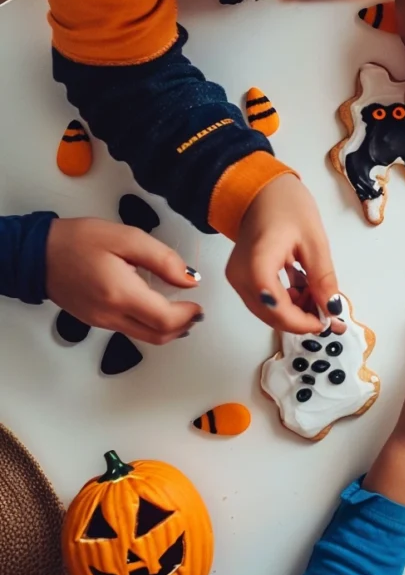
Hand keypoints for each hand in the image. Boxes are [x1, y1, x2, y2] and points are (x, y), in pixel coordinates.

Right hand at [46, 218, 201, 343]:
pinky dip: (150, 323)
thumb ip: (163, 260)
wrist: (37, 252)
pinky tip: (155, 305)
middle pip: (157, 336)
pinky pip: (130, 329)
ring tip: (180, 308)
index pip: (165, 320)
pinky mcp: (96, 320)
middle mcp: (110, 315)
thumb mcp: (127, 238)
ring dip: (167, 327)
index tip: (198, 303)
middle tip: (194, 310)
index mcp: (120, 294)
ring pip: (145, 336)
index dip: (188, 315)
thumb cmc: (78, 241)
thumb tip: (189, 279)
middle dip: (183, 326)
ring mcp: (101, 321)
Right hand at [227, 175, 344, 334]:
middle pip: (271, 315)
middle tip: (331, 314)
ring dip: (296, 311)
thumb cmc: (288, 206)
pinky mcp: (242, 277)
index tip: (328, 321)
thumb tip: (333, 311)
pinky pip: (264, 300)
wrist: (263, 190)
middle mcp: (240, 277)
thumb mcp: (315, 242)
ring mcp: (238, 278)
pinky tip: (307, 289)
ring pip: (268, 311)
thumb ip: (323, 279)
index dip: (304, 322)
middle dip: (302, 319)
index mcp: (257, 264)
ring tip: (321, 297)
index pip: (278, 309)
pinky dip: (287, 301)